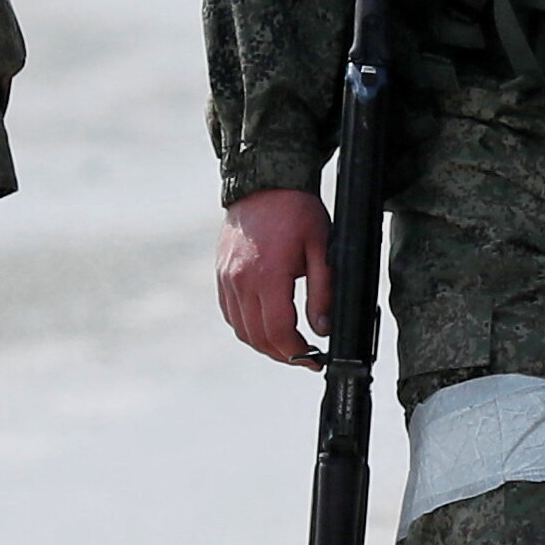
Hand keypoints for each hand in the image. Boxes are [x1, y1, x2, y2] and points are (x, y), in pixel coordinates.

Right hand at [219, 186, 333, 368]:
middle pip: (258, 337)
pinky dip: (247, 328)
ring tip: (288, 345)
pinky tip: (267, 326)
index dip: (298, 353)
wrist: (264, 184)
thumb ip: (323, 291)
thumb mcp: (322, 249)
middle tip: (305, 358)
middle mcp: (241, 281)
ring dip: (264, 344)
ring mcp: (226, 278)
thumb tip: (323, 329)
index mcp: (267, 275)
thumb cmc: (297, 212)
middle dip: (283, 354)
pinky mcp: (221, 275)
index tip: (314, 359)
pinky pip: (230, 314)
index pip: (279, 332)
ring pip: (241, 330)